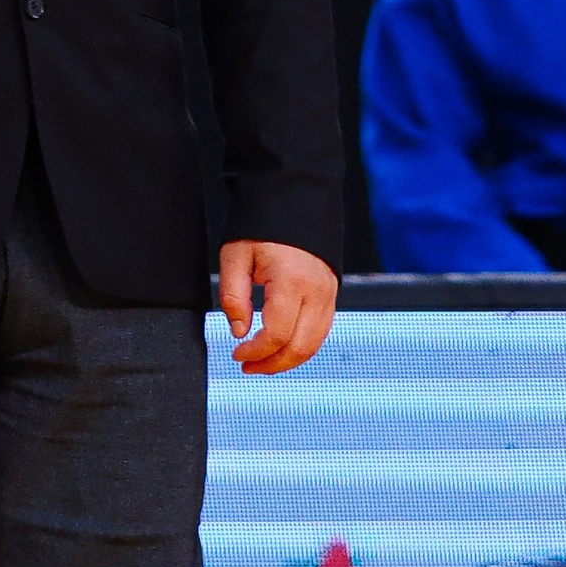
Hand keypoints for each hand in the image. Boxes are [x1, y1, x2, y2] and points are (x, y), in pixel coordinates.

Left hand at [217, 238, 335, 373]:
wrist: (293, 199)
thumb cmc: (262, 225)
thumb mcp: (235, 255)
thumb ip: (234, 296)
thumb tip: (239, 332)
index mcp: (291, 281)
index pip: (276, 334)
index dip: (255, 352)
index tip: (236, 354)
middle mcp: (316, 291)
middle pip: (300, 347)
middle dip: (273, 365)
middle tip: (247, 367)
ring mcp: (328, 294)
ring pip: (314, 344)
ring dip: (288, 360)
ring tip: (262, 363)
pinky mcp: (331, 294)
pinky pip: (320, 332)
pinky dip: (301, 346)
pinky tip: (280, 348)